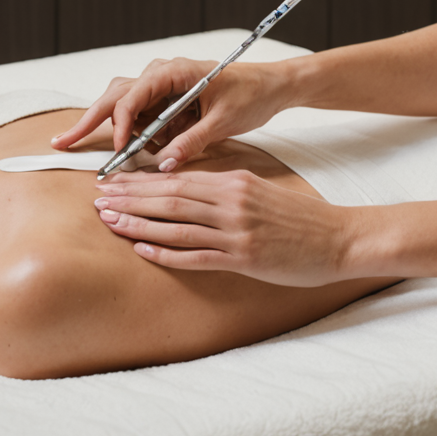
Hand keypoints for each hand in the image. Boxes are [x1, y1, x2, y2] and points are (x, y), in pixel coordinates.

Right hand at [51, 57, 296, 169]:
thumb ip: (192, 142)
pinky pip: (145, 118)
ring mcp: (164, 87)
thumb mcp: (224, 122)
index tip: (119, 153)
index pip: (132, 95)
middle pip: (116, 96)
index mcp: (175, 71)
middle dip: (88, 120)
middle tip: (61, 142)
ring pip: (126, 107)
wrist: (273, 86)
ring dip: (126, 133)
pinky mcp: (169, 100)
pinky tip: (156, 146)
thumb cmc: (252, 95)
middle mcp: (163, 74)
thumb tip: (164, 165)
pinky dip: (143, 135)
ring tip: (129, 154)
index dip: (120, 125)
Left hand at [94, 169, 354, 285]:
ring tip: (110, 222)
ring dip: (139, 224)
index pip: (179, 178)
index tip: (113, 182)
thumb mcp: (261, 191)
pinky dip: (167, 253)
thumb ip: (227, 190)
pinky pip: (197, 256)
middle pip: (171, 197)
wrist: (339, 237)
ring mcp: (238, 230)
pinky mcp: (245, 258)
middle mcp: (233, 202)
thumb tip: (191, 192)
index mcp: (236, 181)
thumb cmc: (300, 218)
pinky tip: (143, 252)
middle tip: (97, 200)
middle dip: (130, 199)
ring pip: (177, 224)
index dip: (141, 181)